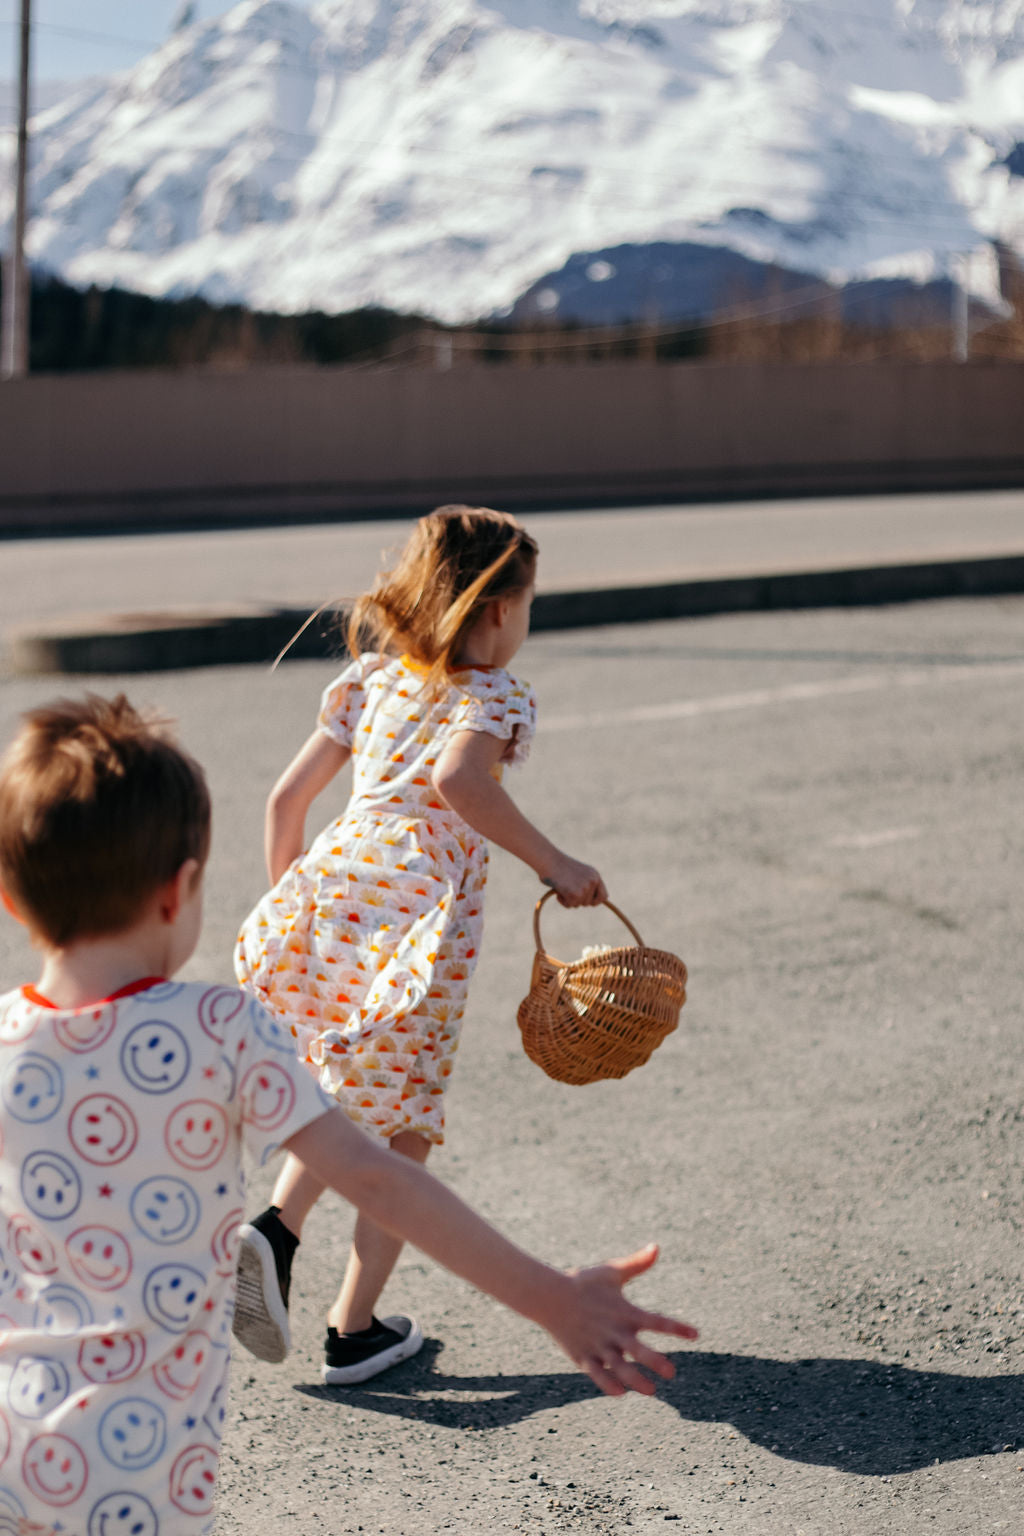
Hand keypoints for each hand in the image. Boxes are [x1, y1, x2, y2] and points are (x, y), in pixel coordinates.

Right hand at [542, 853, 606, 906]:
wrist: (548, 859)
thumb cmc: (558, 865)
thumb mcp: (577, 873)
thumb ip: (584, 885)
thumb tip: (586, 901)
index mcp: (595, 875)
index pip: (604, 896)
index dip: (595, 901)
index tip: (586, 901)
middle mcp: (593, 881)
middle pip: (589, 903)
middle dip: (578, 900)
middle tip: (567, 889)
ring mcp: (585, 888)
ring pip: (579, 904)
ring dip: (569, 899)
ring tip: (562, 887)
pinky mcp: (575, 894)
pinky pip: (570, 905)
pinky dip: (563, 901)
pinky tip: (558, 890)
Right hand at [547, 1243, 697, 1396]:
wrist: (549, 1295)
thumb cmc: (584, 1283)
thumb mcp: (612, 1271)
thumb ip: (637, 1264)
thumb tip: (657, 1247)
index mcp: (625, 1311)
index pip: (656, 1321)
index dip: (677, 1328)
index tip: (695, 1334)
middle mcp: (614, 1331)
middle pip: (638, 1350)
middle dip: (655, 1362)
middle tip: (671, 1372)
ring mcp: (598, 1346)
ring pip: (619, 1367)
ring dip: (636, 1380)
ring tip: (651, 1391)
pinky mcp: (583, 1357)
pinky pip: (597, 1374)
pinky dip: (607, 1384)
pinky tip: (620, 1393)